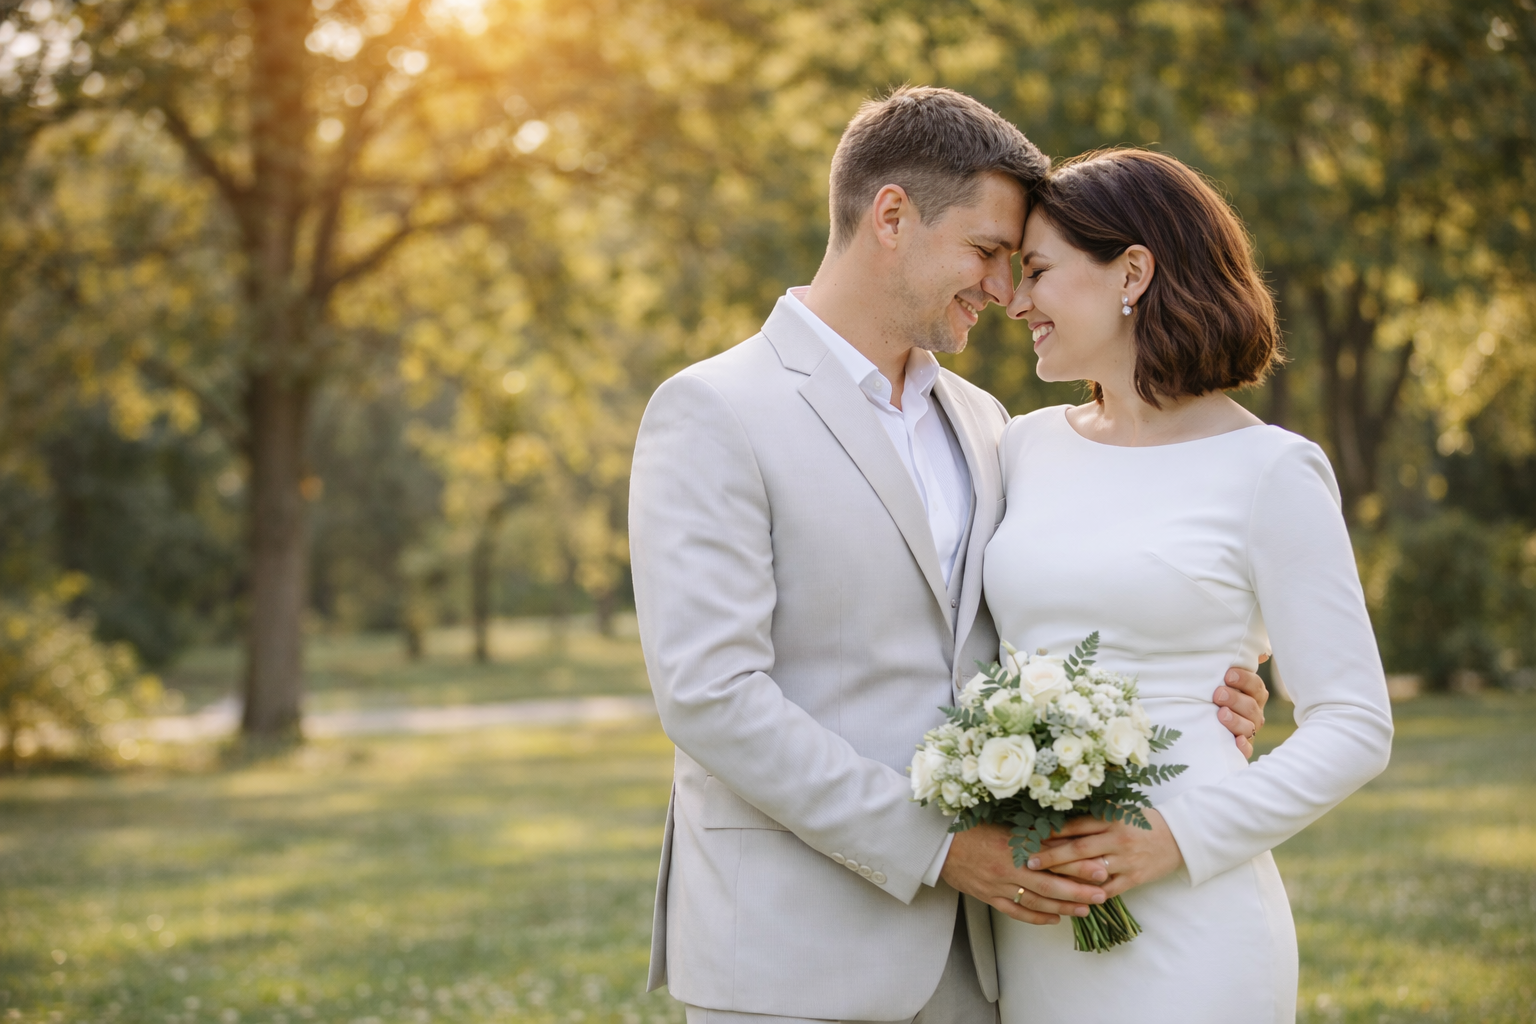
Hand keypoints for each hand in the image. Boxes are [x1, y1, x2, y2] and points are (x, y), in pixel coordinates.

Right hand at [939, 823, 1107, 925]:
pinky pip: (1015, 911)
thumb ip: (1031, 832)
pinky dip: (1036, 917)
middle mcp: (1008, 868)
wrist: (937, 844)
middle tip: (1102, 895)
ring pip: (1035, 900)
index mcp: (1012, 846)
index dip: (1078, 865)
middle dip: (1078, 891)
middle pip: (1049, 883)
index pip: (1052, 858)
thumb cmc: (970, 828)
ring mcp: (998, 885)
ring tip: (1085, 909)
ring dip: (1062, 906)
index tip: (1101, 869)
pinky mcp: (988, 896)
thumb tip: (1063, 833)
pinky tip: (1053, 919)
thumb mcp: (1002, 825)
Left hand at [1023, 811, 1182, 897]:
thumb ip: (1096, 815)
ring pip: (1090, 871)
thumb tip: (1061, 816)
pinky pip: (1108, 889)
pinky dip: (1089, 894)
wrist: (1180, 837)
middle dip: (1051, 856)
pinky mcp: (1134, 878)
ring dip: (1066, 877)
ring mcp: (1126, 860)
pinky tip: (1072, 898)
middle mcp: (1117, 839)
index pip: (1076, 826)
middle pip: (1078, 849)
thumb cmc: (1145, 821)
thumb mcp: (1121, 811)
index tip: (1030, 836)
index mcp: (1111, 819)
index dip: (1051, 832)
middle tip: (1029, 862)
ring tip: (1045, 881)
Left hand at [1216, 654, 1268, 758]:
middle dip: (1235, 699)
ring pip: (1249, 726)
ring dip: (1236, 720)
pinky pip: (1246, 750)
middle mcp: (1253, 713)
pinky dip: (1242, 746)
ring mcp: (1248, 731)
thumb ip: (1237, 665)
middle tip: (1217, 694)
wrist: (1200, 722)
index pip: (1255, 686)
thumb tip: (1260, 652)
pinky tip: (1236, 741)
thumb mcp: (1222, 678)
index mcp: (1252, 695)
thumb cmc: (1214, 695)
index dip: (1244, 680)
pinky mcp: (1240, 749)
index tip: (1228, 675)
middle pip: (1251, 706)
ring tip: (1220, 714)